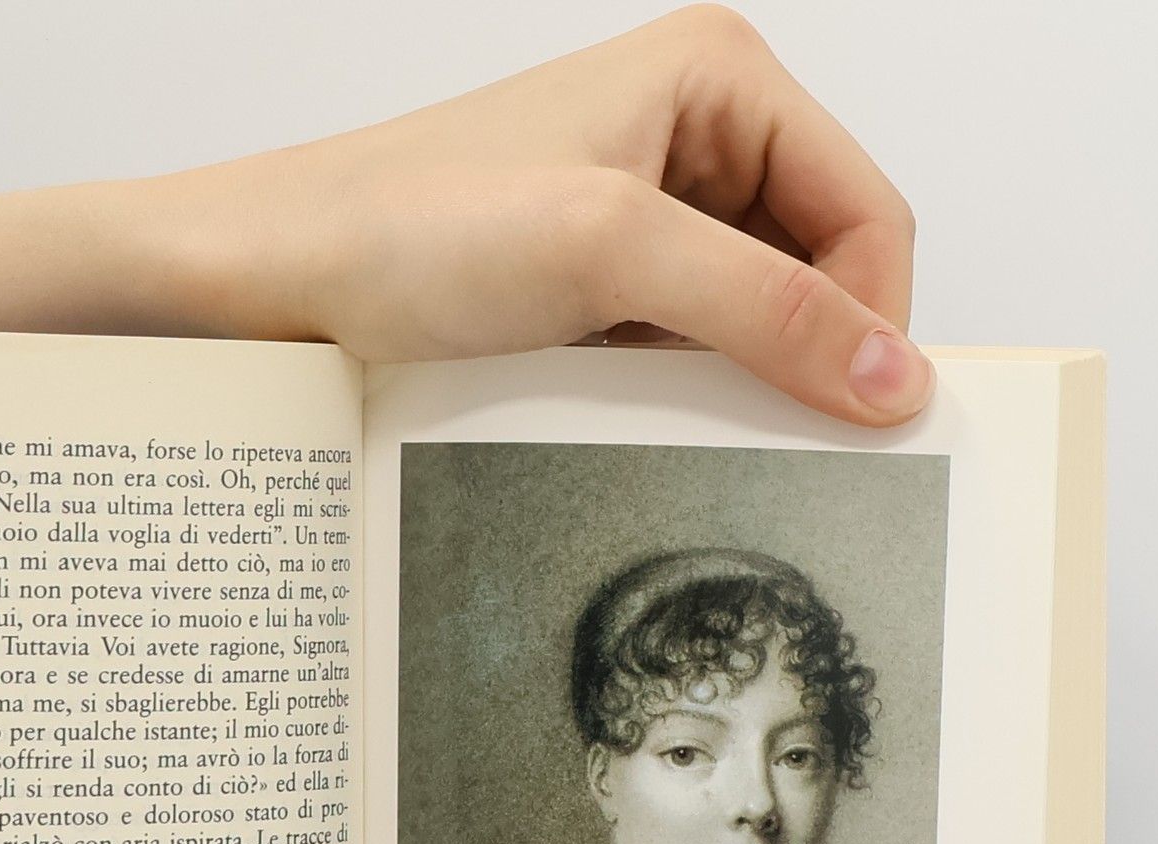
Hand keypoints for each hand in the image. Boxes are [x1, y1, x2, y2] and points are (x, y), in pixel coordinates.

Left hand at [0, 7, 927, 426]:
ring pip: (747, 324)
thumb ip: (764, 311)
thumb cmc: (399, 228)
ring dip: (731, 389)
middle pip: (817, 271)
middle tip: (777, 448)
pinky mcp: (588, 292)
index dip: (875, 323)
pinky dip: (674, 401)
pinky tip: (630, 427)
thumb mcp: (606, 253)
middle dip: (802, 360)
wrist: (264, 283)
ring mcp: (635, 221)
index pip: (868, 212)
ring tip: (674, 428)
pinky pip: (677, 355)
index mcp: (716, 80)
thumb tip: (893, 378)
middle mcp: (687, 140)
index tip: (863, 427)